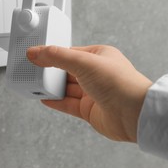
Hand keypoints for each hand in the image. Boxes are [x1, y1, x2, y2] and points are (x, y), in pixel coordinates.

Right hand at [27, 45, 151, 142]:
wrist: (134, 114)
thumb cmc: (120, 83)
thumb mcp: (84, 62)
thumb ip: (57, 57)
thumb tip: (36, 52)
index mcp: (99, 56)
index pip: (70, 52)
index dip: (53, 54)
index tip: (36, 56)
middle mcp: (97, 74)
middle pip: (67, 71)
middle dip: (51, 72)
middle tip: (33, 72)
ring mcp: (93, 93)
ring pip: (66, 88)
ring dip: (52, 88)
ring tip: (35, 86)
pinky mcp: (90, 110)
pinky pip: (68, 104)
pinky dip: (56, 102)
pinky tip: (45, 99)